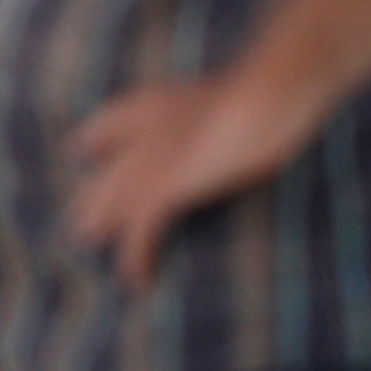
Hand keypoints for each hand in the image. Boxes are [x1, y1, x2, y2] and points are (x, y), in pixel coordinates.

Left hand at [65, 63, 325, 292]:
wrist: (270, 94)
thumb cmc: (274, 89)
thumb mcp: (240, 95)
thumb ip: (227, 109)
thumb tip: (247, 120)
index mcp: (155, 104)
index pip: (100, 131)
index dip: (97, 152)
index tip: (96, 166)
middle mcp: (139, 133)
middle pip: (98, 180)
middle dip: (96, 207)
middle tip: (99, 231)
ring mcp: (148, 162)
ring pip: (105, 211)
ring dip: (109, 237)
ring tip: (117, 263)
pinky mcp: (164, 189)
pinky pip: (138, 234)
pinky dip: (135, 261)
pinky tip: (139, 281)